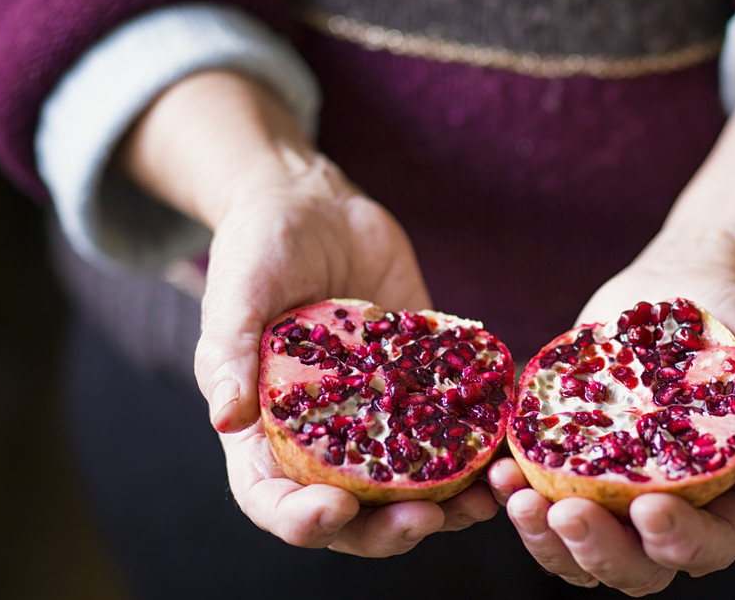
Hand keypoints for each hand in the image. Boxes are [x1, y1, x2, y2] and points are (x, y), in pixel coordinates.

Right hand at [118, 71, 499, 554]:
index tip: (337, 511)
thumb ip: (231, 352)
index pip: (274, 499)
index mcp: (265, 431)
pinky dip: (480, 446)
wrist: (316, 206)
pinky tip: (508, 446)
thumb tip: (226, 419)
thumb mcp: (236, 295)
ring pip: (412, 485)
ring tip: (485, 501)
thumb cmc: (258, 249)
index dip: (301, 521)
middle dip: (388, 528)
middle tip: (424, 520)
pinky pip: (451, 429)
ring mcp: (377, 417)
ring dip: (449, 504)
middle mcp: (324, 438)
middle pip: (353, 512)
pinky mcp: (421, 386)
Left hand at [488, 53, 734, 592]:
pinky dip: (516, 490)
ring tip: (517, 493)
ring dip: (542, 534)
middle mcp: (663, 511)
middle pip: (632, 566)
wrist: (686, 288)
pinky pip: (538, 493)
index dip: (680, 542)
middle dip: (596, 549)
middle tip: (565, 512)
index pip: (707, 547)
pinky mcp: (567, 459)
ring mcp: (610, 492)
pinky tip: (499, 466)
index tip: (651, 507)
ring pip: (574, 546)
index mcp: (723, 505)